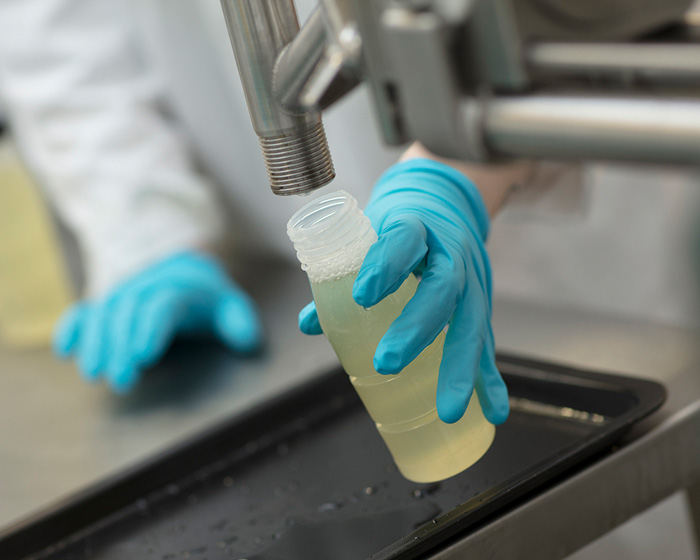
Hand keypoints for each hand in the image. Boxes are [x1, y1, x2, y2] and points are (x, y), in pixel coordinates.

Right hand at [53, 252, 261, 392]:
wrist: (182, 267)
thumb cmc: (207, 297)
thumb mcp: (230, 305)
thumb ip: (239, 322)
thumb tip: (247, 340)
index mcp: (179, 289)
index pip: (162, 305)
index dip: (151, 328)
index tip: (143, 355)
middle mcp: (146, 289)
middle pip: (128, 313)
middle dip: (121, 347)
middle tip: (120, 379)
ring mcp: (123, 295)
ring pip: (102, 314)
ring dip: (95, 343)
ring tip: (93, 374)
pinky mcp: (105, 304)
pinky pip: (84, 310)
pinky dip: (72, 327)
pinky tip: (64, 350)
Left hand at [299, 159, 508, 424]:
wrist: (446, 204)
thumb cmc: (401, 225)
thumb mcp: (370, 234)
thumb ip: (340, 275)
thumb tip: (308, 323)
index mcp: (416, 225)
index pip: (404, 239)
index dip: (385, 265)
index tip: (361, 295)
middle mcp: (451, 252)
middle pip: (443, 288)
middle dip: (417, 328)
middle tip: (386, 363)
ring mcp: (473, 279)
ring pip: (472, 321)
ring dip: (460, 368)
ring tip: (448, 410)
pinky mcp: (483, 304)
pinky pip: (488, 342)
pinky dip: (491, 380)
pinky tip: (493, 410)